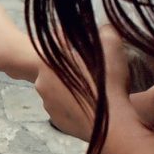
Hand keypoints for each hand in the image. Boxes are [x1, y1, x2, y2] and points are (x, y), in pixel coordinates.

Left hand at [35, 25, 132, 140]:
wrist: (112, 126)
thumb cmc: (110, 84)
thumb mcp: (112, 48)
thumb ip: (105, 31)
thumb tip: (104, 27)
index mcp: (49, 61)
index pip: (55, 45)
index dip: (68, 42)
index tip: (81, 46)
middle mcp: (41, 81)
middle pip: (56, 68)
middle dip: (71, 67)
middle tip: (91, 69)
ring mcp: (47, 103)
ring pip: (58, 89)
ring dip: (71, 87)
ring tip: (94, 88)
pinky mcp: (55, 120)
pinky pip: (63, 107)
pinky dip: (74, 104)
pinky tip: (91, 104)